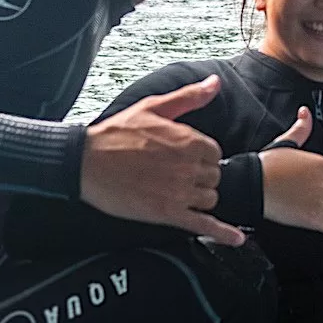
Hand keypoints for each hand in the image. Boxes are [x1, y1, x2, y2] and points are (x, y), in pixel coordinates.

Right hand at [80, 75, 244, 245]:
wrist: (85, 163)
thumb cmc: (116, 133)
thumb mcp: (154, 107)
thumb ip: (189, 97)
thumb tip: (215, 83)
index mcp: (188, 140)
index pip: (215, 153)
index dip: (202, 157)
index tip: (187, 158)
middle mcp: (188, 166)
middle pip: (214, 177)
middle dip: (200, 177)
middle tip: (178, 175)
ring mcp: (179, 192)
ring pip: (209, 199)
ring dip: (199, 197)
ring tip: (179, 192)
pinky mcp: (167, 213)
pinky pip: (203, 225)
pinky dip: (223, 233)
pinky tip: (236, 239)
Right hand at [259, 107, 322, 252]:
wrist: (252, 185)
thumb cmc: (267, 165)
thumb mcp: (286, 142)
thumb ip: (301, 128)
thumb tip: (305, 112)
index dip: (307, 177)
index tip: (292, 176)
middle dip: (309, 193)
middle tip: (288, 188)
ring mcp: (322, 202)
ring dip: (311, 209)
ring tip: (290, 201)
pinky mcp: (316, 220)